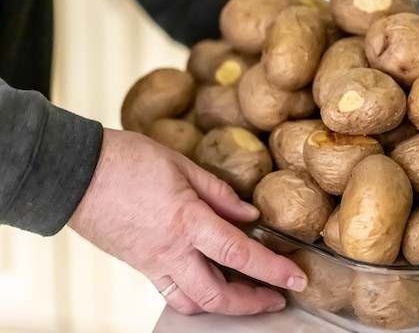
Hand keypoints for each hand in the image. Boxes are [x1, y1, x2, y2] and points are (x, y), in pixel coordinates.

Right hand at [68, 128, 306, 314]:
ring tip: (248, 295)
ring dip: (225, 306)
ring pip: (193, 303)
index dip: (273, 270)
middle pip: (217, 296)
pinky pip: (171, 292)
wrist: (73, 172)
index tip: (297, 278)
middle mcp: (171, 251)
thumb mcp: (181, 165)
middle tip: (277, 296)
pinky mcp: (139, 264)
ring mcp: (152, 263)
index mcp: (187, 221)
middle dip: (253, 303)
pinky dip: (197, 295)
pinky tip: (210, 280)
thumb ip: (218, 193)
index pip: (239, 254)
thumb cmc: (125, 160)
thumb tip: (247, 214)